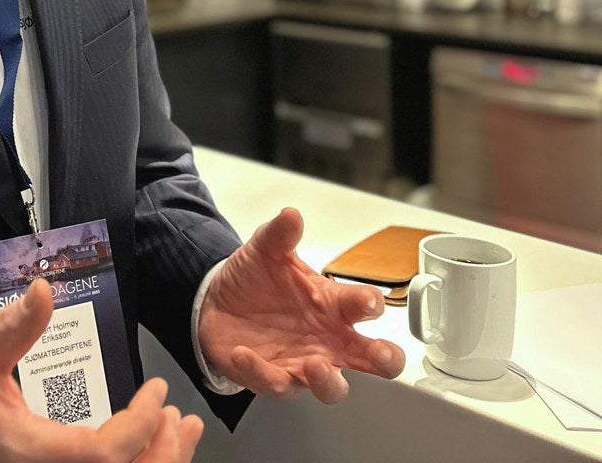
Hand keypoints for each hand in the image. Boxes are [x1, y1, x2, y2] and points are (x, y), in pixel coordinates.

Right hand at [0, 278, 203, 462]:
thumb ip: (11, 326)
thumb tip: (44, 291)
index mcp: (30, 451)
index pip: (102, 455)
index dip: (138, 427)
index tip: (155, 392)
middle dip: (163, 453)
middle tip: (175, 415)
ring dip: (158, 462)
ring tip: (178, 430)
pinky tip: (154, 447)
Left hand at [199, 207, 405, 402]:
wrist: (217, 301)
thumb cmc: (255, 280)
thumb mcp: (265, 251)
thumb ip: (279, 235)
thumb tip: (291, 214)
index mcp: (332, 304)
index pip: (364, 306)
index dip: (371, 304)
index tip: (369, 302)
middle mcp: (327, 339)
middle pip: (373, 360)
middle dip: (384, 359)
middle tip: (379, 354)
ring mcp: (304, 362)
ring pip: (331, 387)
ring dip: (327, 380)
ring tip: (316, 365)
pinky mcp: (274, 377)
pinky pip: (275, 383)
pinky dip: (260, 371)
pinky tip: (244, 354)